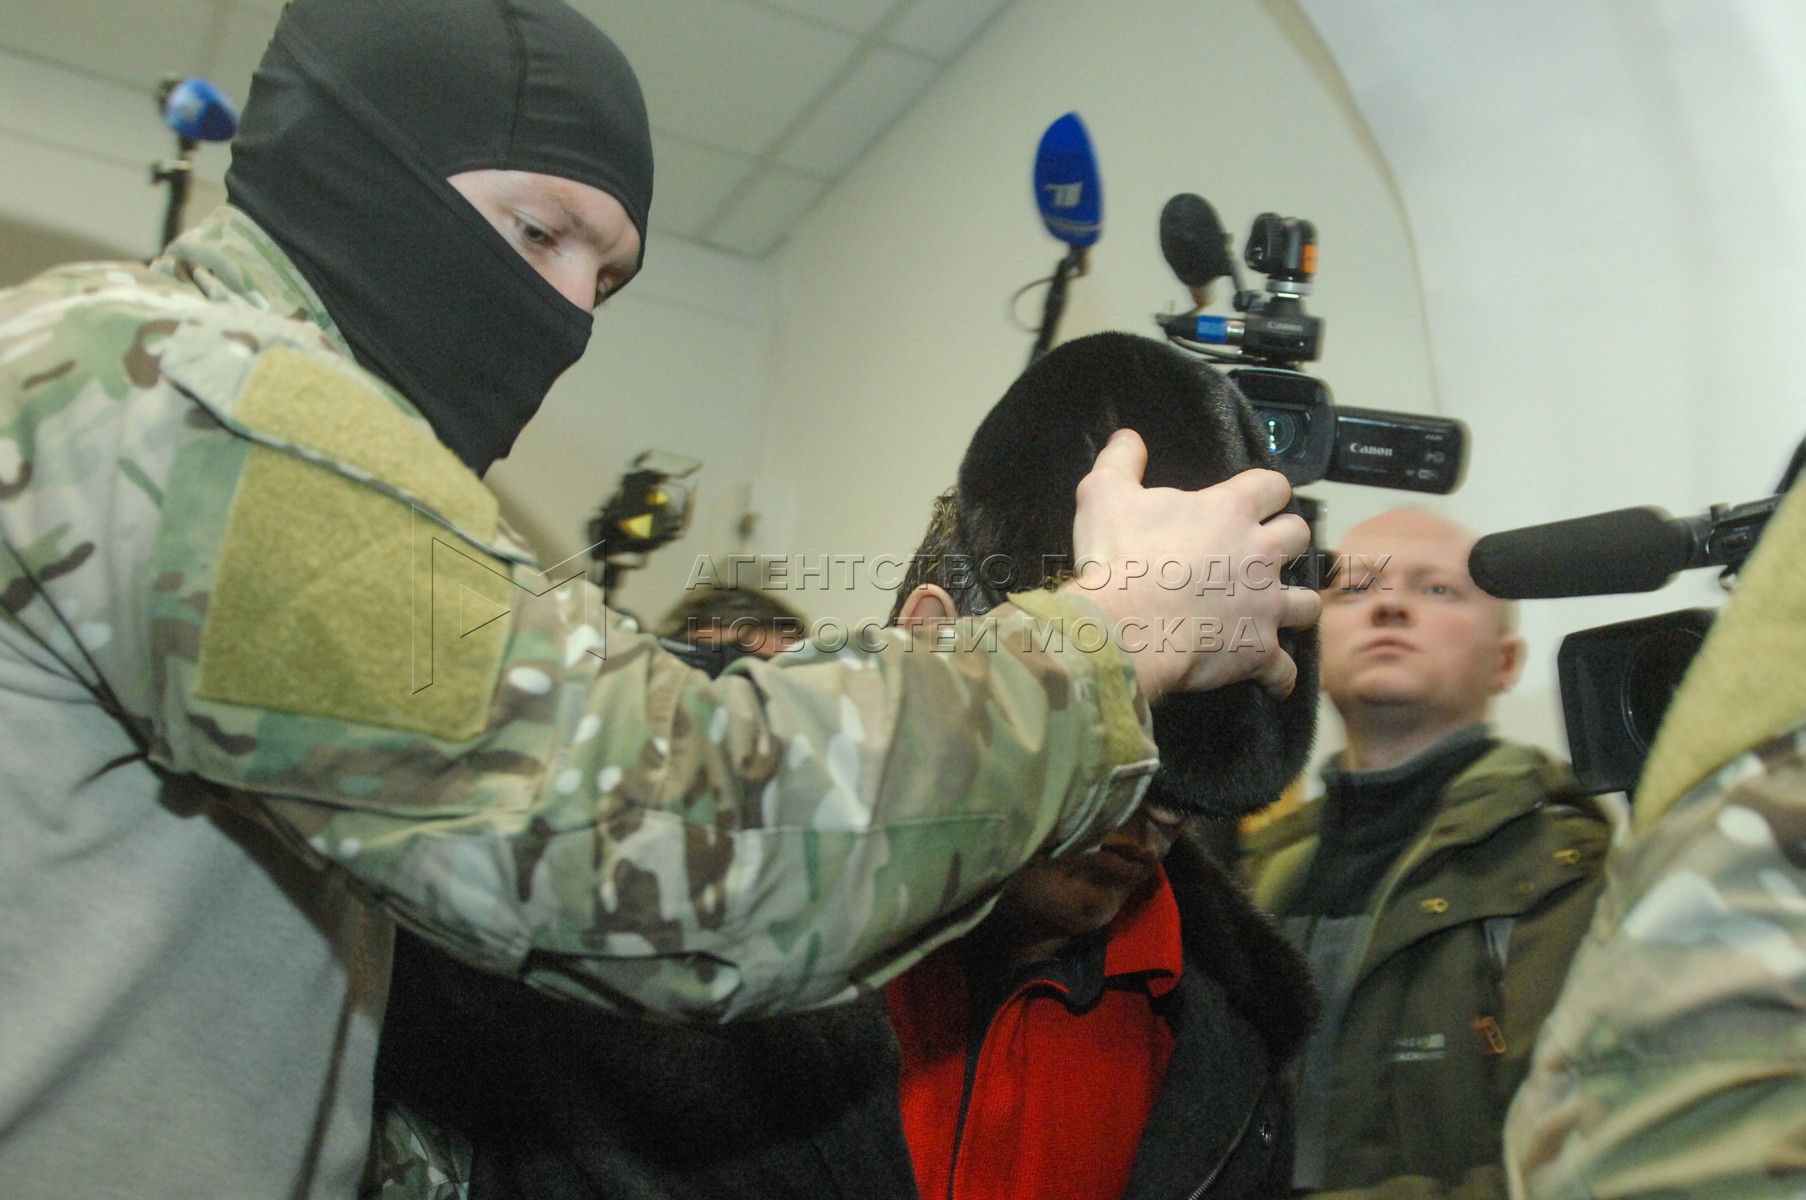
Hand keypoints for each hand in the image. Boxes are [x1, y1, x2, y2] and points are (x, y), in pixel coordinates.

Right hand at [1065, 429, 1318, 702]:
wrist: (1123, 627)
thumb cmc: (1118, 558)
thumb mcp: (1105, 494)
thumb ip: (1122, 460)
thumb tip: (1128, 437)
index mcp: (1231, 510)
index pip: (1274, 486)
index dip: (1267, 493)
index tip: (1257, 502)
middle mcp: (1260, 554)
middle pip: (1299, 537)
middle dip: (1286, 542)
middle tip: (1263, 553)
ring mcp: (1265, 605)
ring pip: (1307, 602)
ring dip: (1294, 606)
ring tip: (1278, 612)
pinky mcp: (1258, 650)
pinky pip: (1283, 668)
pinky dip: (1277, 674)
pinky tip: (1271, 678)